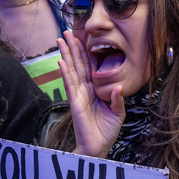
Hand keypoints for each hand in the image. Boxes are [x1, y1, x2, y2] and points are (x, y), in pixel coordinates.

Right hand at [58, 30, 124, 157]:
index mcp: (95, 90)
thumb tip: (118, 86)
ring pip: (72, 70)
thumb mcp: (118, 113)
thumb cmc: (106, 131)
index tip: (81, 36)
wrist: (98, 147)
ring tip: (60, 39)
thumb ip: (117, 99)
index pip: (89, 66)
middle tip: (66, 31)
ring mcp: (78, 95)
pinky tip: (61, 61)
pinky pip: (70, 85)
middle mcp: (85, 90)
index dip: (85, 52)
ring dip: (66, 54)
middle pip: (78, 64)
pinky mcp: (75, 103)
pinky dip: (65, 73)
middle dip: (72, 47)